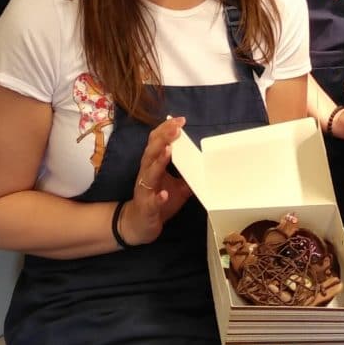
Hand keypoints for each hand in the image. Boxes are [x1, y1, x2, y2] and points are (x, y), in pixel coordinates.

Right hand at [118, 117, 192, 244]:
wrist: (139, 224)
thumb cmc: (158, 200)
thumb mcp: (177, 185)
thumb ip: (187, 174)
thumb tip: (204, 164)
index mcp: (152, 164)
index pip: (156, 141)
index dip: (166, 130)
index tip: (179, 120)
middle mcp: (146, 173)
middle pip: (152, 151)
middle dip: (163, 138)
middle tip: (176, 128)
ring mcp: (145, 189)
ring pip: (149, 172)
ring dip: (159, 161)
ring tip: (169, 150)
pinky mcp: (147, 207)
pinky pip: (152, 201)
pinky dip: (158, 197)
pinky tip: (164, 194)